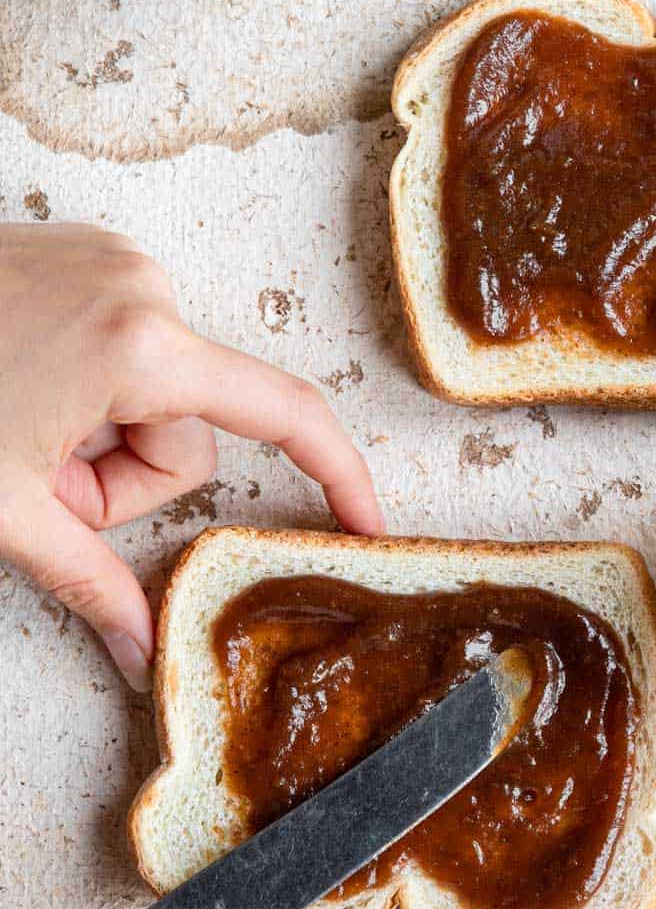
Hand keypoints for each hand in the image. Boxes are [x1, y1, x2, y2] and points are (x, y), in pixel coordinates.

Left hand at [0, 223, 383, 689]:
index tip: (367, 521)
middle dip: (125, 476)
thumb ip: (92, 584)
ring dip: (97, 435)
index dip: (336, 473)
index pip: (281, 413)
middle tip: (42, 480)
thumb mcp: (4, 510)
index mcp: (139, 346)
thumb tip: (143, 655)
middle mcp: (143, 287)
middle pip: (188, 427)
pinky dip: (83, 388)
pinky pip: (123, 346)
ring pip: (154, 391)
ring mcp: (111, 262)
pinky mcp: (83, 254)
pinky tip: (20, 387)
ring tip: (18, 430)